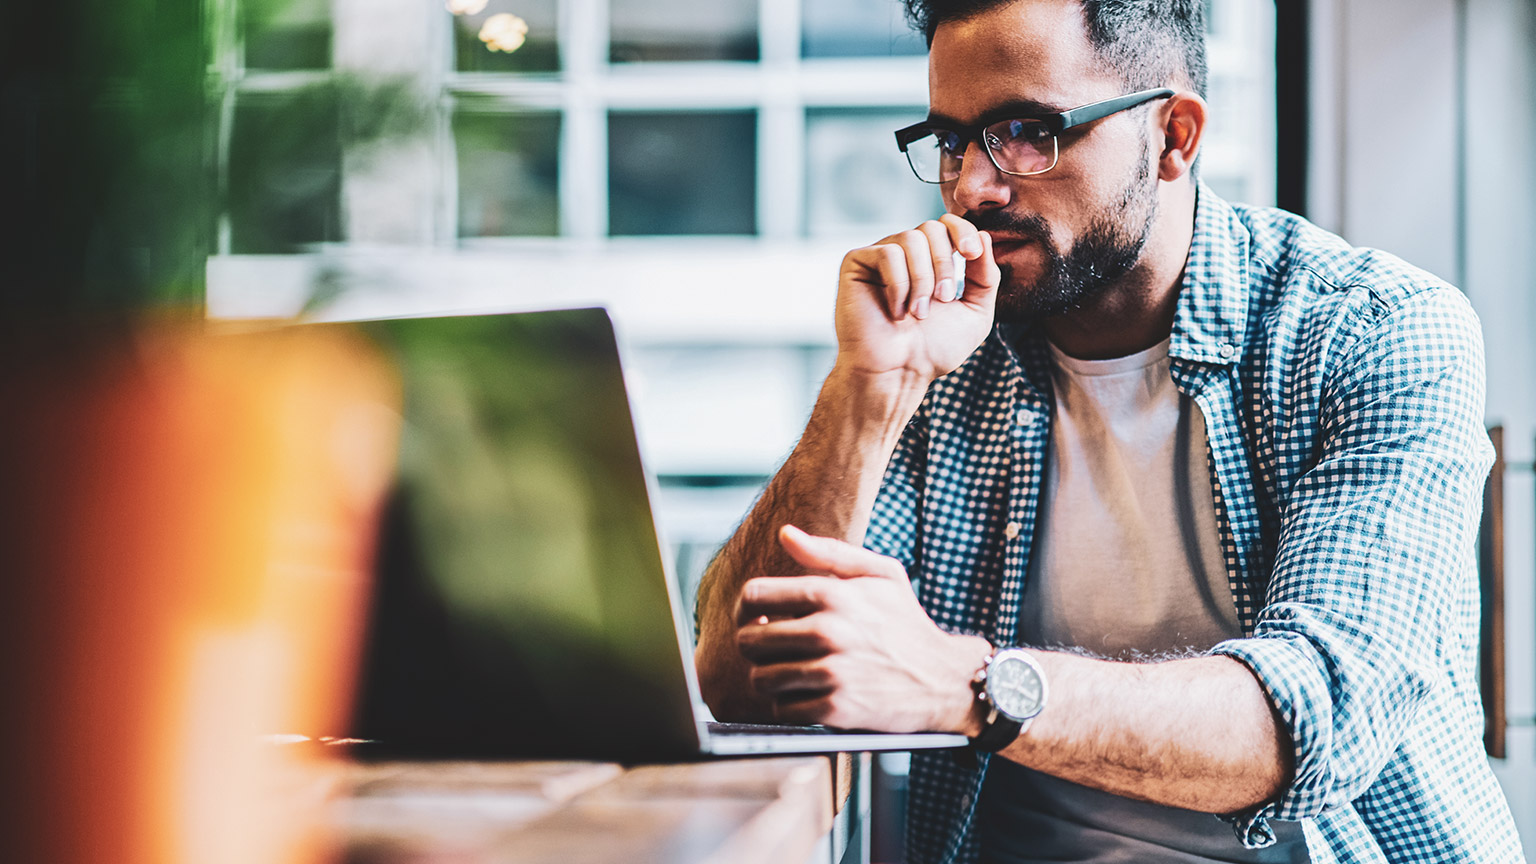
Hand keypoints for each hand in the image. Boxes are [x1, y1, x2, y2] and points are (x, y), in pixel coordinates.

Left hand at [734, 525, 989, 732]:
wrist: (945, 679)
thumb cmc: (907, 623)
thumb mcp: (881, 574)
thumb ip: (829, 551)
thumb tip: (785, 534)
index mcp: (832, 594)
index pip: (754, 596)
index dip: (748, 608)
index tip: (759, 618)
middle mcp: (828, 631)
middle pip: (749, 640)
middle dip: (757, 645)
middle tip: (774, 649)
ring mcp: (831, 672)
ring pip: (761, 678)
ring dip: (771, 677)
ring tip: (792, 672)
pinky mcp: (836, 710)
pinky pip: (783, 709)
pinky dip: (791, 704)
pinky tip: (809, 694)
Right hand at [835, 214, 1001, 386]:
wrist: (898, 374)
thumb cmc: (933, 350)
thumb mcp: (975, 312)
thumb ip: (985, 276)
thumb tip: (984, 234)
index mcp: (930, 261)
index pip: (947, 225)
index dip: (963, 231)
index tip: (972, 254)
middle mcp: (904, 255)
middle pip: (931, 227)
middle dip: (944, 263)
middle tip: (943, 299)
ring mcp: (879, 258)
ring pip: (910, 238)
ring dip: (922, 279)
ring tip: (918, 313)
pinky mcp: (856, 264)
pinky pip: (887, 254)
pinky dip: (899, 284)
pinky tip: (896, 311)